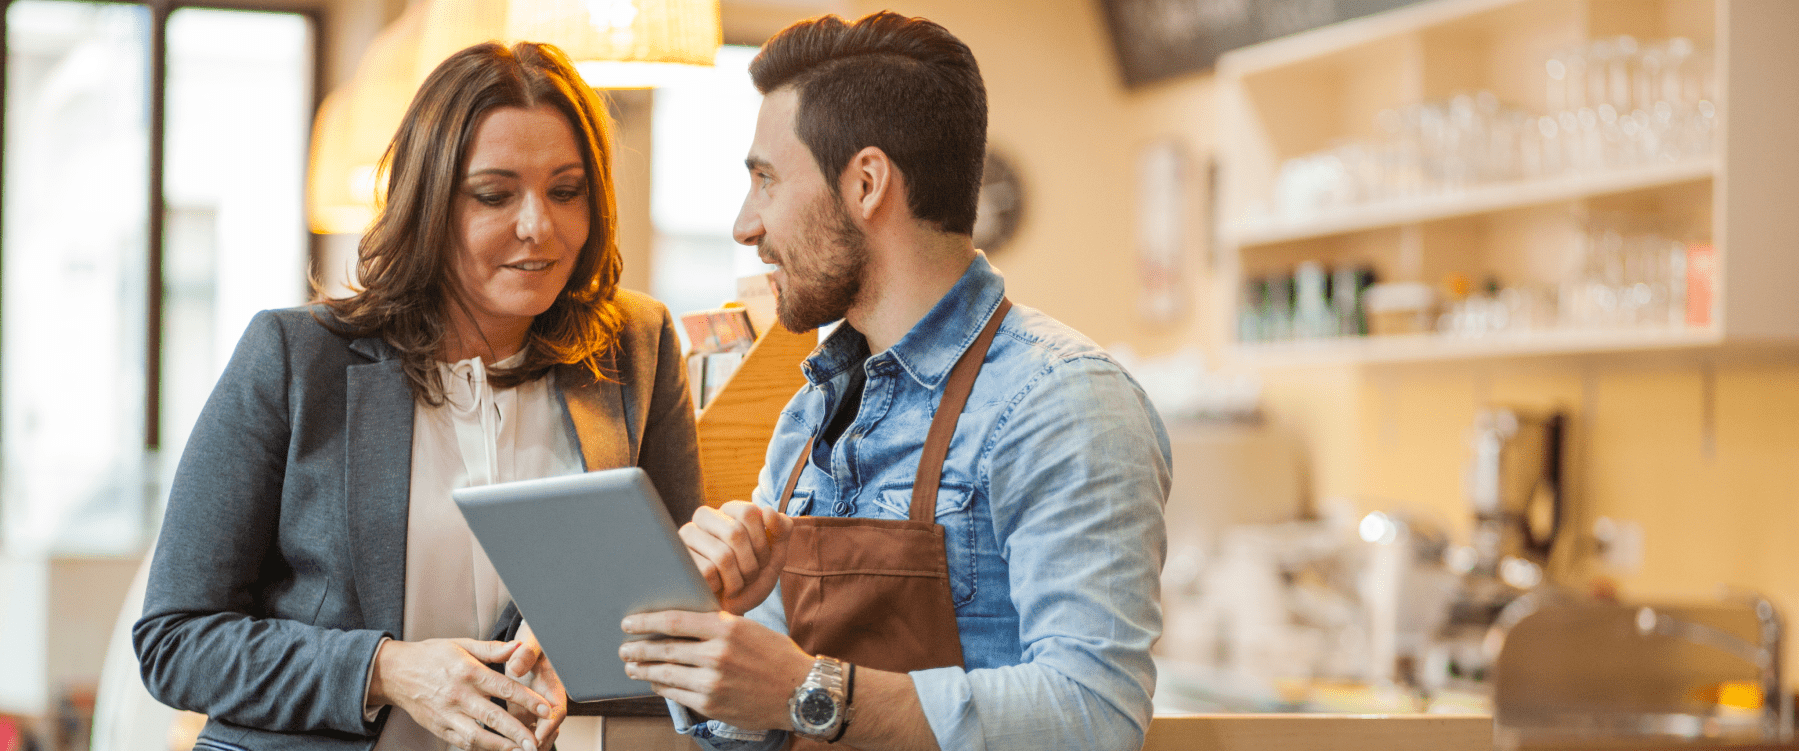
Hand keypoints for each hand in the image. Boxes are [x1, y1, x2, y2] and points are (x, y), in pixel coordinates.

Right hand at [368, 638, 554, 750]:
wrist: (394, 672)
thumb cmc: (431, 656)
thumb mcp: (462, 644)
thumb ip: (492, 649)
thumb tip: (520, 646)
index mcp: (468, 671)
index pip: (504, 688)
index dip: (527, 700)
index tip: (546, 710)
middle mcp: (459, 695)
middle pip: (493, 716)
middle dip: (517, 732)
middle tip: (536, 743)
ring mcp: (447, 714)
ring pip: (477, 735)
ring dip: (500, 747)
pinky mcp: (439, 727)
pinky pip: (462, 742)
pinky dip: (481, 748)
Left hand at [504, 623, 567, 748]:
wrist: (531, 641)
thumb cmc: (534, 640)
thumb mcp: (532, 641)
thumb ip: (525, 653)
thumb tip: (515, 666)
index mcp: (553, 684)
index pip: (557, 710)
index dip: (548, 726)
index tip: (536, 738)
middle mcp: (546, 699)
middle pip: (548, 729)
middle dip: (537, 744)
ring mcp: (534, 707)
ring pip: (534, 733)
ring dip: (525, 745)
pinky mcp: (521, 709)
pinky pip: (519, 729)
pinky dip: (512, 739)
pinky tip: (500, 746)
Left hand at [618, 610, 812, 730]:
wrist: (800, 692)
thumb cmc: (775, 656)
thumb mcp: (748, 629)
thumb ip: (716, 625)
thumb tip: (679, 624)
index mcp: (726, 627)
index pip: (675, 620)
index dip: (647, 621)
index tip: (629, 623)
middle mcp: (717, 653)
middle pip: (664, 648)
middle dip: (638, 648)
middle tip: (623, 648)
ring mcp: (713, 681)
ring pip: (665, 673)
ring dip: (644, 669)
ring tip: (632, 666)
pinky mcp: (712, 704)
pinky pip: (676, 693)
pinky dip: (661, 687)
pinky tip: (655, 682)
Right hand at [681, 501, 792, 614]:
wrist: (728, 611)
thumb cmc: (750, 581)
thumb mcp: (774, 557)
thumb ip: (781, 531)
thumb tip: (767, 510)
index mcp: (729, 511)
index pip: (748, 512)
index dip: (762, 542)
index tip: (763, 559)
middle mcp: (705, 517)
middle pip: (735, 533)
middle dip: (751, 563)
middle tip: (749, 577)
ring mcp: (687, 536)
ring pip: (722, 555)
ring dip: (737, 579)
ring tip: (734, 586)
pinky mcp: (677, 559)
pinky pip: (707, 572)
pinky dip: (720, 587)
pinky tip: (717, 589)